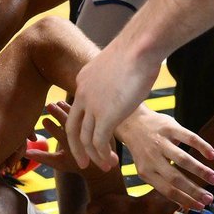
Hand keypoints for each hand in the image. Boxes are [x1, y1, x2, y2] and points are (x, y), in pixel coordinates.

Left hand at [67, 38, 160, 171]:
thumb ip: (118, 77)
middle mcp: (82, 93)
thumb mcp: (121, 64)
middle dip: (77, 147)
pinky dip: (102, 155)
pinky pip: (98, 143)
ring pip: (85, 139)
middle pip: (73, 126)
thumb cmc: (139, 50)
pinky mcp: (104, 116)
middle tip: (84, 162)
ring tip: (105, 167)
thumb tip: (129, 78)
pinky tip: (112, 162)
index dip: (84, 125)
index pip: (79, 108)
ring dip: (94, 156)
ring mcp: (91, 105)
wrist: (140, 47)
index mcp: (84, 80)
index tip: (93, 137)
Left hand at [113, 106, 213, 211]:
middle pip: (175, 179)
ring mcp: (161, 142)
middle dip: (194, 190)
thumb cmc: (144, 149)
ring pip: (183, 159)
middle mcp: (152, 158)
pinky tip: (212, 156)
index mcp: (146, 172)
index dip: (185, 200)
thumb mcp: (146, 167)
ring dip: (201, 171)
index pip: (167, 191)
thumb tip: (184, 202)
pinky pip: (189, 138)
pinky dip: (202, 147)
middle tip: (210, 199)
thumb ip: (162, 182)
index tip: (200, 207)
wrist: (131, 121)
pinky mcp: (169, 127)